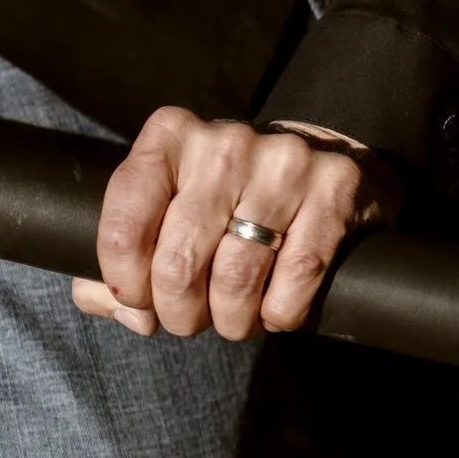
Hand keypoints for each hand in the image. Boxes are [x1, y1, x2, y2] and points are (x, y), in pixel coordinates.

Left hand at [72, 108, 401, 340]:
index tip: (141, 301)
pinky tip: (277, 310)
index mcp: (170, 137)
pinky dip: (281, 313)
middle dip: (181, 313)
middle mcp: (225, 143)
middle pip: (180, 263)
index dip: (126, 284)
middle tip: (192, 320)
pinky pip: (297, 275)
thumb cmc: (232, 194)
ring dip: (233, 320)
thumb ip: (127, 255)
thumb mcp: (170, 205)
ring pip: (237, 278)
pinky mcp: (335, 186)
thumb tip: (125, 311)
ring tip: (236, 320)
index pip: (123, 229)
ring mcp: (284, 162)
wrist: (324, 157)